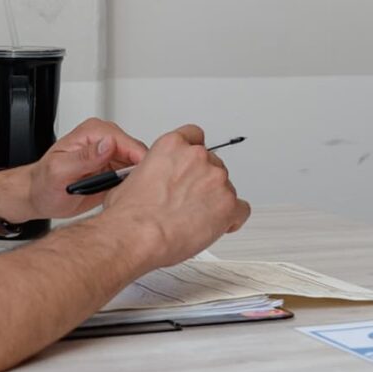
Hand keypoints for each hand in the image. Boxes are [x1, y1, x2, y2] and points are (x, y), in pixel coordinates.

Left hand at [12, 117, 147, 222]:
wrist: (37, 196)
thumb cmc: (43, 183)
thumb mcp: (60, 170)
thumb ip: (85, 157)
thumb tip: (108, 143)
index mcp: (93, 132)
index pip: (129, 143)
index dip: (139, 162)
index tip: (141, 180)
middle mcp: (104, 141)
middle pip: (139, 154)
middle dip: (142, 172)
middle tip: (136, 193)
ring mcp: (110, 155)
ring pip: (140, 166)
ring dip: (137, 181)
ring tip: (129, 197)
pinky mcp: (113, 169)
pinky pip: (133, 176)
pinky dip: (132, 187)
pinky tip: (124, 197)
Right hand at [98, 125, 248, 269]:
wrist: (138, 235)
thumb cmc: (131, 214)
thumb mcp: (132, 178)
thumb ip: (153, 171)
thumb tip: (153, 181)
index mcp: (173, 146)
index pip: (195, 136)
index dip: (195, 153)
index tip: (194, 165)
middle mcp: (197, 158)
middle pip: (213, 164)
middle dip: (204, 183)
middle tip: (189, 202)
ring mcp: (216, 180)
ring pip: (226, 188)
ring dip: (216, 201)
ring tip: (196, 220)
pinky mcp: (228, 204)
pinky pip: (241, 210)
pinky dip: (232, 220)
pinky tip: (218, 227)